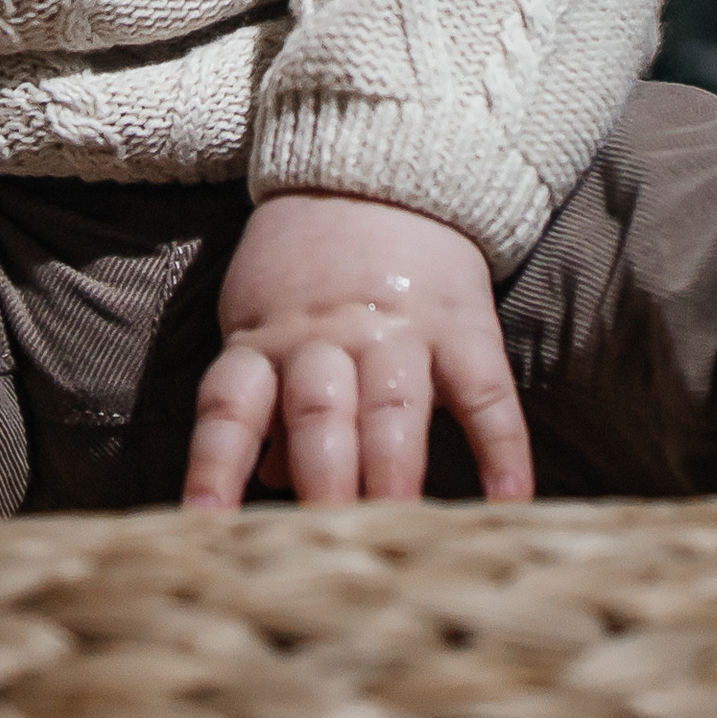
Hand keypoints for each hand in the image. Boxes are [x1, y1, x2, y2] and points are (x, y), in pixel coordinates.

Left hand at [184, 191, 533, 506]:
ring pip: (393, 408)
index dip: (215, 465)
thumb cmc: (306, 263)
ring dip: (393, 472)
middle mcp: (331, 339)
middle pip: (319, 415)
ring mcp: (402, 333)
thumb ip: (258, 399)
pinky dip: (500, 449)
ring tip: (399, 534)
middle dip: (320, 482)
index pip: (230, 408)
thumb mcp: (260, 316)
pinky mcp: (465, 327)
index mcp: (269, 340)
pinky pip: (485, 394)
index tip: (206, 522)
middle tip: (321, 547)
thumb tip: (260, 482)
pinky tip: (510, 502)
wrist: (380, 170)